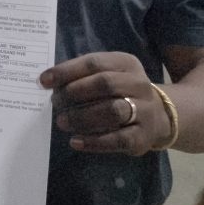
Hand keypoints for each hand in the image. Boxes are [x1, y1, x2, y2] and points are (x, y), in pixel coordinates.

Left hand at [39, 52, 171, 155]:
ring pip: (112, 111)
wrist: (159, 116)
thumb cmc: (121, 92)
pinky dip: (93, 141)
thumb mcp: (108, 75)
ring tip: (62, 122)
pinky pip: (117, 139)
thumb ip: (82, 76)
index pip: (94, 62)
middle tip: (55, 102)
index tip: (44, 81)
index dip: (67, 71)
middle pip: (104, 84)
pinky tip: (75, 141)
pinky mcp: (143, 137)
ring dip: (82, 117)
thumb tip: (48, 82)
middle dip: (74, 93)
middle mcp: (139, 84)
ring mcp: (144, 110)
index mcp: (126, 63)